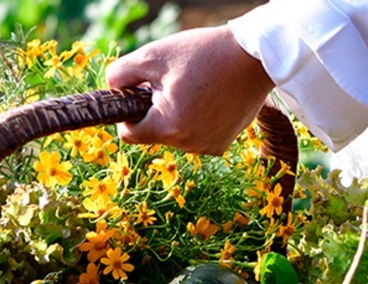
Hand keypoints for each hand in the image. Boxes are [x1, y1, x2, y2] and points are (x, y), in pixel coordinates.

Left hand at [106, 26, 273, 154]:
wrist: (257, 57)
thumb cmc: (203, 53)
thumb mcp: (154, 55)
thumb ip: (120, 73)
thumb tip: (111, 88)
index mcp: (168, 126)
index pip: (129, 133)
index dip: (128, 112)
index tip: (138, 94)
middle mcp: (188, 144)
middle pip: (153, 133)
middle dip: (155, 111)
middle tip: (173, 83)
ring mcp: (207, 147)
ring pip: (175, 135)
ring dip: (176, 116)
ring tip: (195, 88)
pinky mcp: (222, 144)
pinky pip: (196, 136)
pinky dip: (197, 121)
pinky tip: (210, 99)